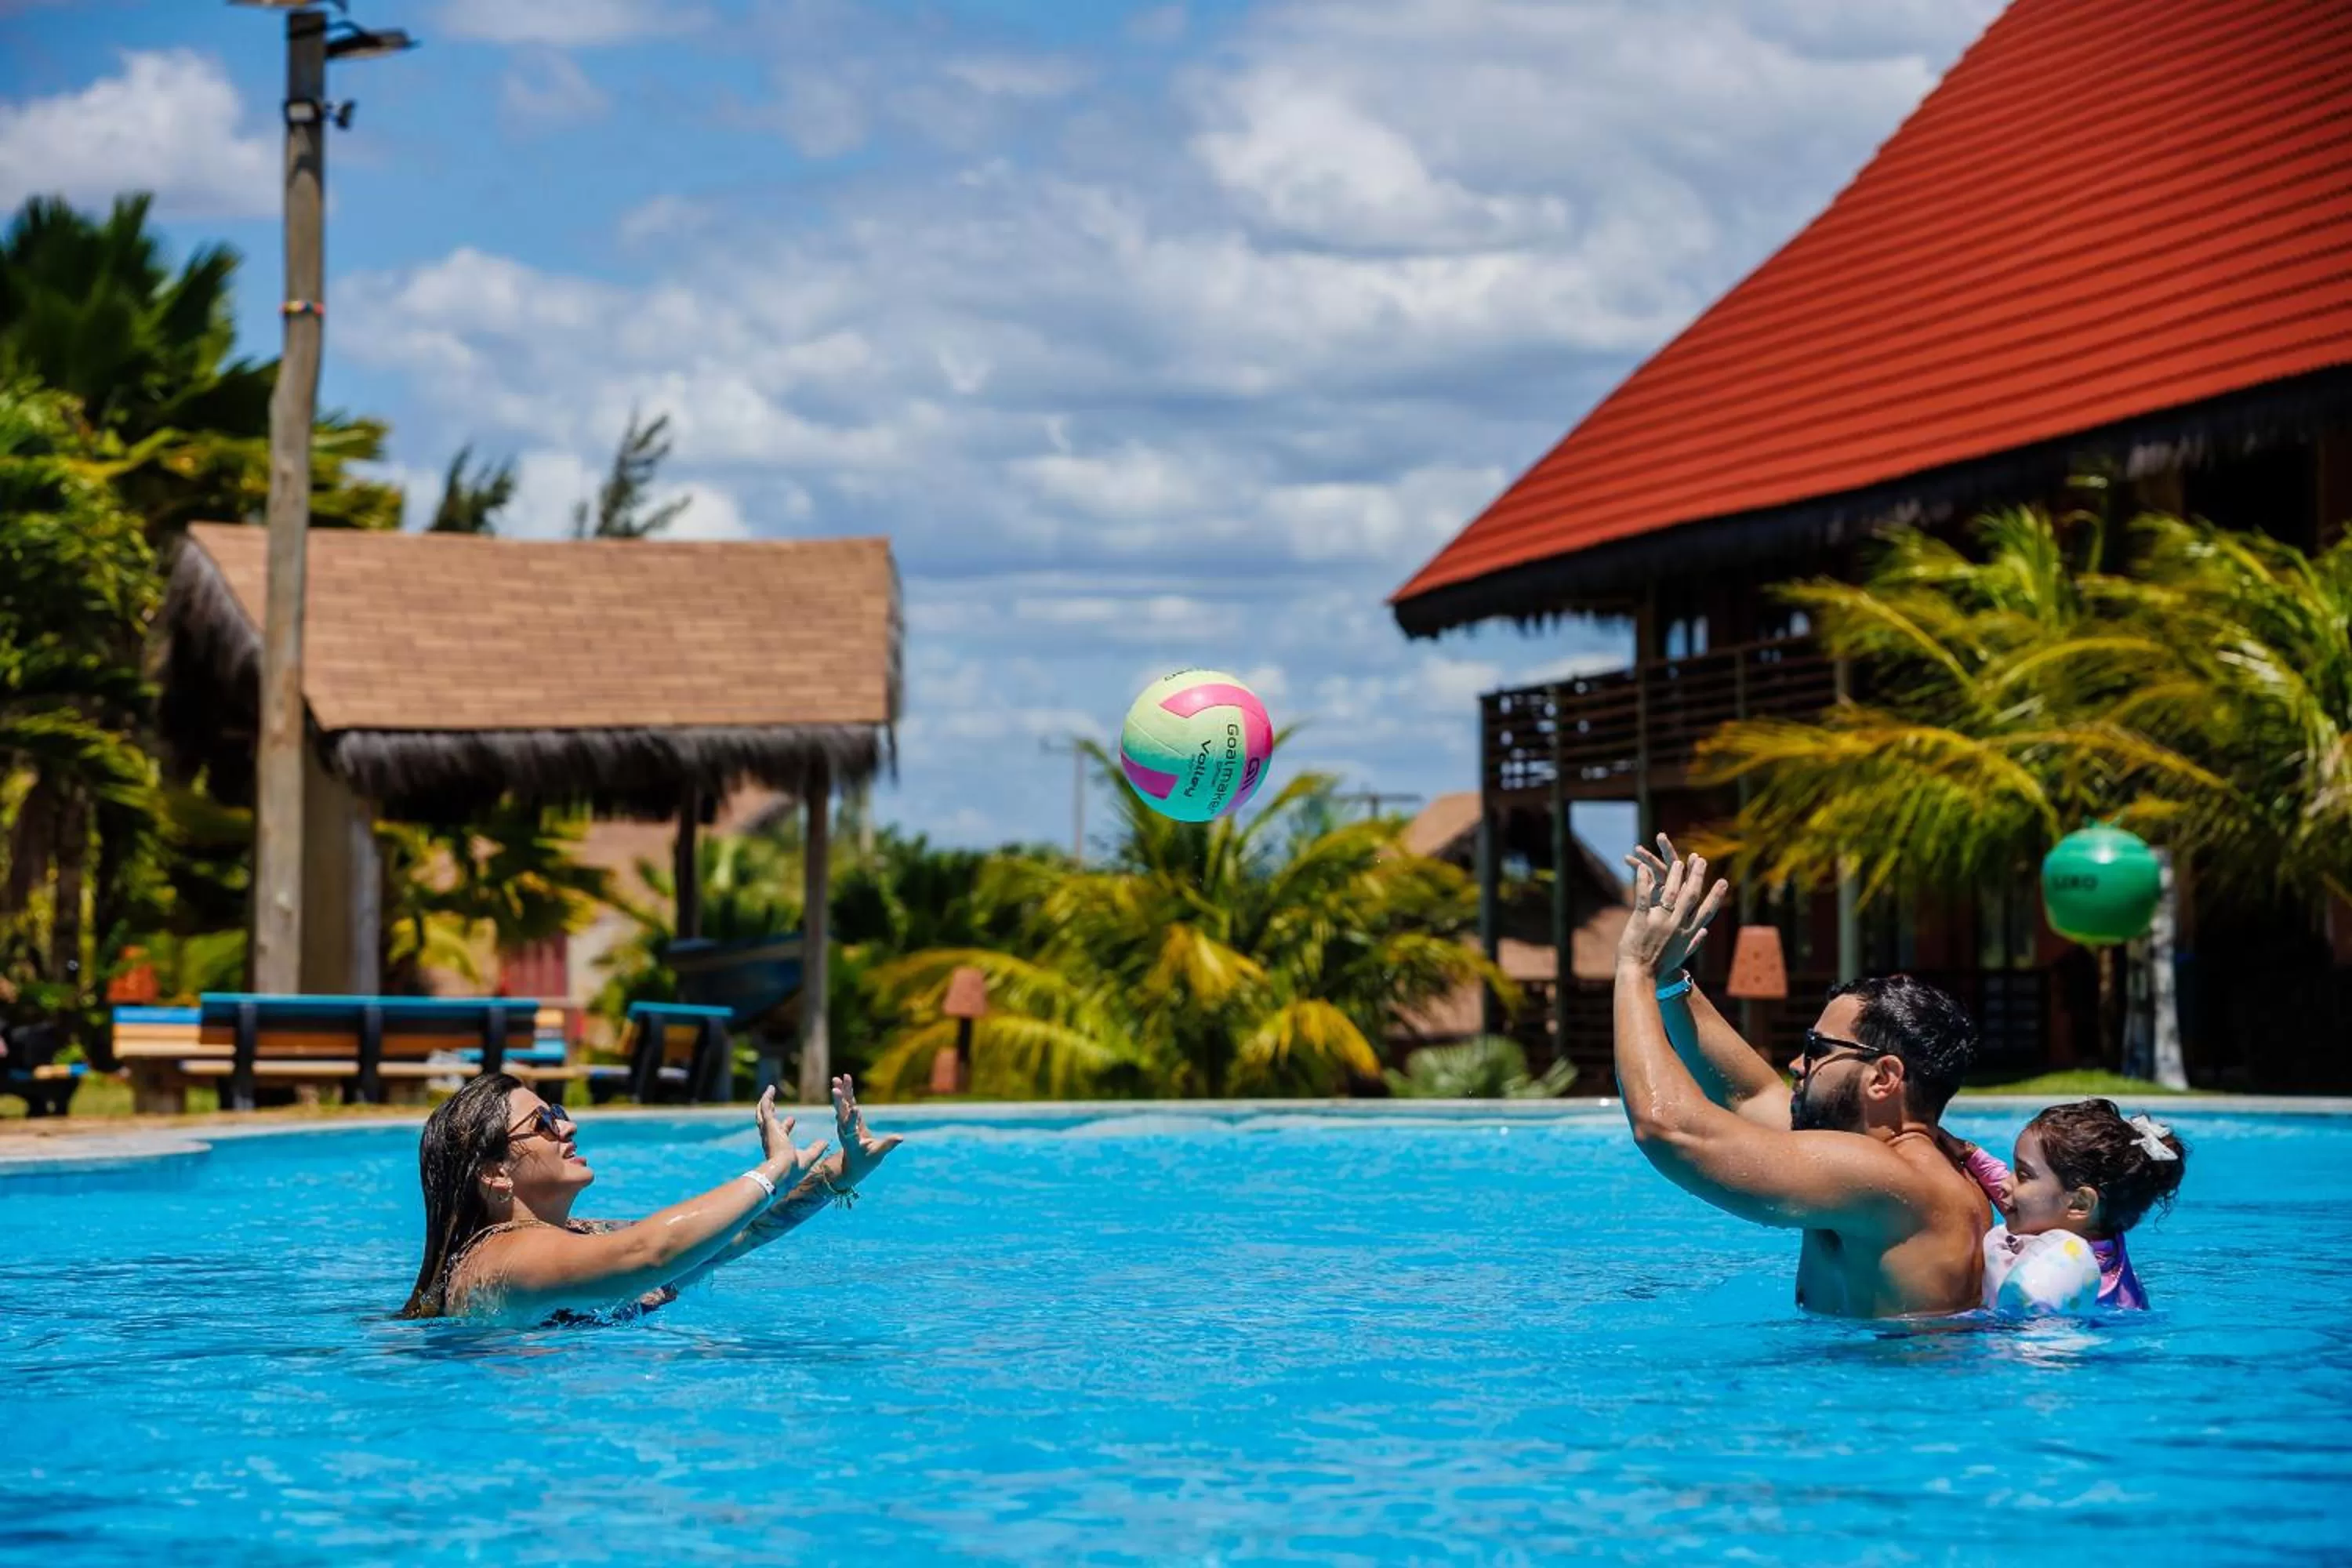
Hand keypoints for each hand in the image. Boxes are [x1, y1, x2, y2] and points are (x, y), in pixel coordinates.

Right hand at [754, 1085, 828, 1183]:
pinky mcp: (768, 1125)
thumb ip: (816, 1149)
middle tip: (773, 1105)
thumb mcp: (809, 1157)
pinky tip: (771, 1089)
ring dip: (765, 1103)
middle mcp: (771, 1138)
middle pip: (768, 1122)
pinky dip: (767, 1098)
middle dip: (771, 1113)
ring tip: (769, 1092)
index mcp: (780, 1146)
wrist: (784, 1171)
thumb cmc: (794, 1169)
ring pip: (762, 1114)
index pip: (782, 1133)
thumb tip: (825, 1142)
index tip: (792, 1119)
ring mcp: (768, 1131)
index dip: (786, 1126)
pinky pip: (765, 1108)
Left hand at [831, 1074, 902, 1189]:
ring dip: (841, 1092)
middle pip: (841, 1114)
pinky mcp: (848, 1119)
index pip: (850, 1128)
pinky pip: (847, 1103)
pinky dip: (846, 1093)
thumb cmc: (866, 1161)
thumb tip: (901, 1138)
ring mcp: (845, 1124)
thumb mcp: (878, 1155)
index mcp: (851, 1140)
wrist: (853, 1165)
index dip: (852, 1118)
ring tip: (838, 1078)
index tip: (854, 1108)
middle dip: (839, 1101)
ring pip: (842, 1106)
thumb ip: (888, 1145)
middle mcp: (845, 1131)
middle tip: (836, 1087)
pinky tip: (844, 1081)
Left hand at [1617, 845, 1727, 978]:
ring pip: (1671, 893)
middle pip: (1691, 897)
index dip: (1715, 896)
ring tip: (1678, 862)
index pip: (1706, 912)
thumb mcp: (1681, 956)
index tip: (1723, 882)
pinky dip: (1643, 881)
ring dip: (1675, 876)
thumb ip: (1694, 942)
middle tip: (1701, 861)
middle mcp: (1677, 926)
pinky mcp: (1642, 920)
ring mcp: (1660, 922)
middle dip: (1697, 877)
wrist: (1639, 976)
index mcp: (1687, 934)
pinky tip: (1642, 868)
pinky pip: (1644, 896)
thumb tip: (1706, 932)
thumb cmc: (1658, 968)